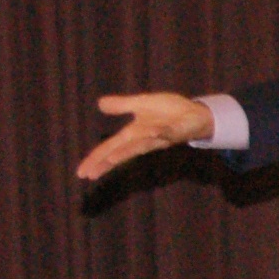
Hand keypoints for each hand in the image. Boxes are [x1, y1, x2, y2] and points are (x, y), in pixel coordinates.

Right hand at [77, 92, 214, 179]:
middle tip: (90, 174)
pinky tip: (154, 132)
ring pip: (142, 146)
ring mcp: (161, 137)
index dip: (95, 159)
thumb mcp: (141, 104)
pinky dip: (162, 134)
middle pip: (121, 152)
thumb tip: (99, 104)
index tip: (81, 173)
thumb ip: (122, 105)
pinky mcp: (177, 131)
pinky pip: (168, 133)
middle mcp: (145, 139)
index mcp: (134, 134)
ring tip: (111, 158)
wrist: (196, 112)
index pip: (110, 148)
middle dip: (105, 162)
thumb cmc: (170, 111)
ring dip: (128, 152)